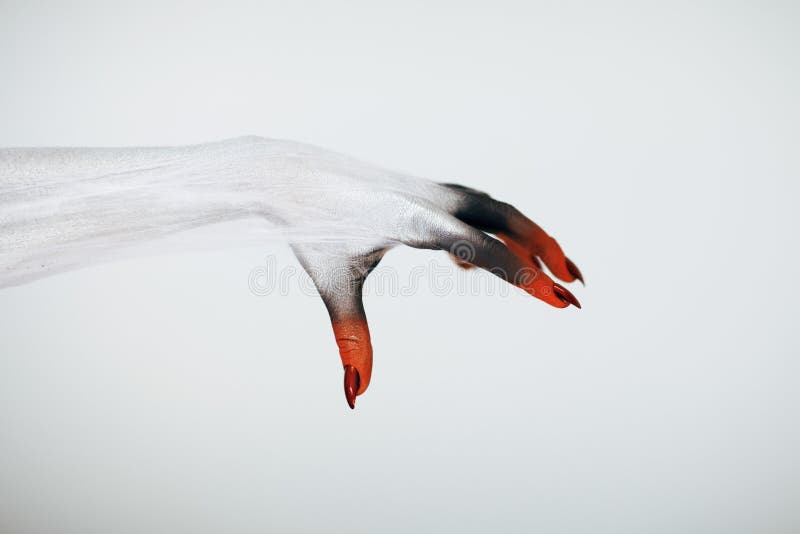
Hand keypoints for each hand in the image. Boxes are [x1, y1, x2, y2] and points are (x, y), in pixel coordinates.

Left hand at [287, 172, 582, 408]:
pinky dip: (497, 233)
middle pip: (507, 220)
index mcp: (412, 219)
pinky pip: (477, 210)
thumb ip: (351, 338)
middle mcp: (432, 199)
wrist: (292, 176)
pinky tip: (473, 267)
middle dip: (547, 253)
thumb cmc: (311, 228)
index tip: (559, 298)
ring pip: (498, 211)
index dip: (523, 273)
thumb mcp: (333, 284)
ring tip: (558, 272)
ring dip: (532, 237)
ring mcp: (433, 191)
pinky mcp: (427, 193)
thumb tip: (356, 397)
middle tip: (577, 290)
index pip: (483, 246)